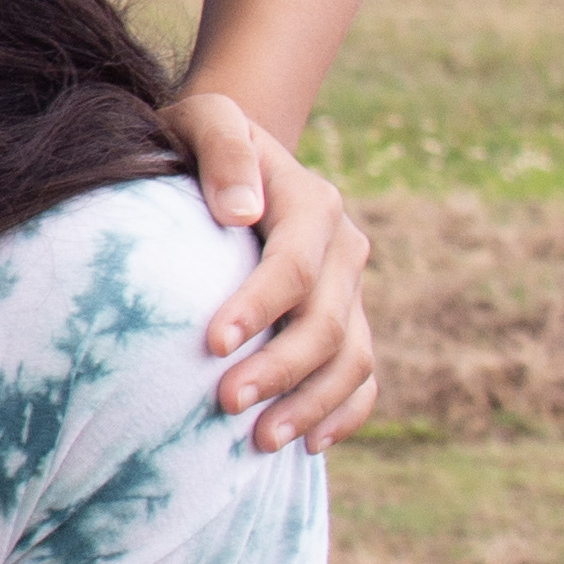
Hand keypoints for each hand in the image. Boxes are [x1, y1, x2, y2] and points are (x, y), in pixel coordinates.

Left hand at [165, 93, 377, 450]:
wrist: (231, 155)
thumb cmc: (199, 138)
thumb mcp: (204, 119)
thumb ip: (223, 150)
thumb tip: (240, 213)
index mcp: (312, 204)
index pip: (292, 266)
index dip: (258, 307)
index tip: (214, 342)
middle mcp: (343, 251)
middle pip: (326, 323)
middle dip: (281, 368)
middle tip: (226, 405)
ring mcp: (351, 290)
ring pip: (352, 359)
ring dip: (312, 404)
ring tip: (261, 441)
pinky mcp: (349, 319)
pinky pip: (363, 376)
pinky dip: (344, 412)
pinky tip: (309, 445)